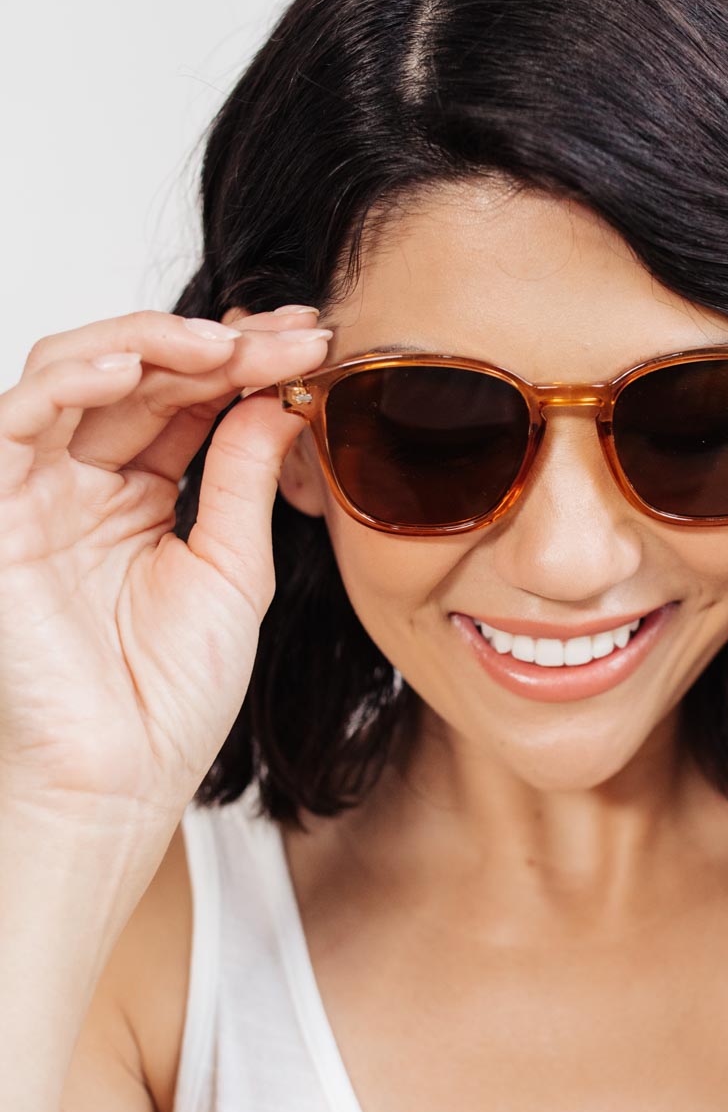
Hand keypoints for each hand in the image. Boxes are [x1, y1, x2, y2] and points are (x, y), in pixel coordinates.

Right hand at [0, 305, 330, 841]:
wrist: (125, 776)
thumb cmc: (172, 695)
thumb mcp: (233, 566)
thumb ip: (243, 475)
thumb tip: (279, 395)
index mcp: (136, 495)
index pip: (186, 399)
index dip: (246, 361)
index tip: (315, 340)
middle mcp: (81, 483)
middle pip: (140, 375)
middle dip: (219, 344)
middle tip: (290, 335)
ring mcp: (36, 491)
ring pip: (74, 373)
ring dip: (152, 342)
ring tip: (225, 344)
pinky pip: (17, 418)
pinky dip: (73, 377)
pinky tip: (138, 363)